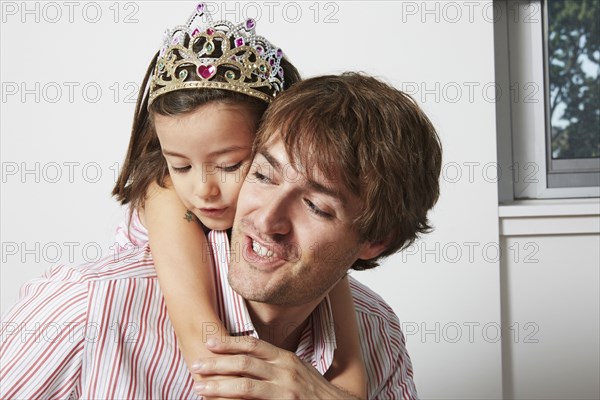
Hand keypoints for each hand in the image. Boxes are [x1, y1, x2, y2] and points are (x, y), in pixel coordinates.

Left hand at [191, 336, 360, 398]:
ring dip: (220, 385)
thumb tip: (251, 358)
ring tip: (201, 387)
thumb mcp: (298, 369)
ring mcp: (286, 389)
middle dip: (218, 363)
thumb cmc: (315, 391)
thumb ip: (277, 363)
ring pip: (246, 384)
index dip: (229, 343)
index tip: (209, 343)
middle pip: (245, 362)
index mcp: (286, 358)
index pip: (253, 345)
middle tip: (196, 365)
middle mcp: (285, 370)